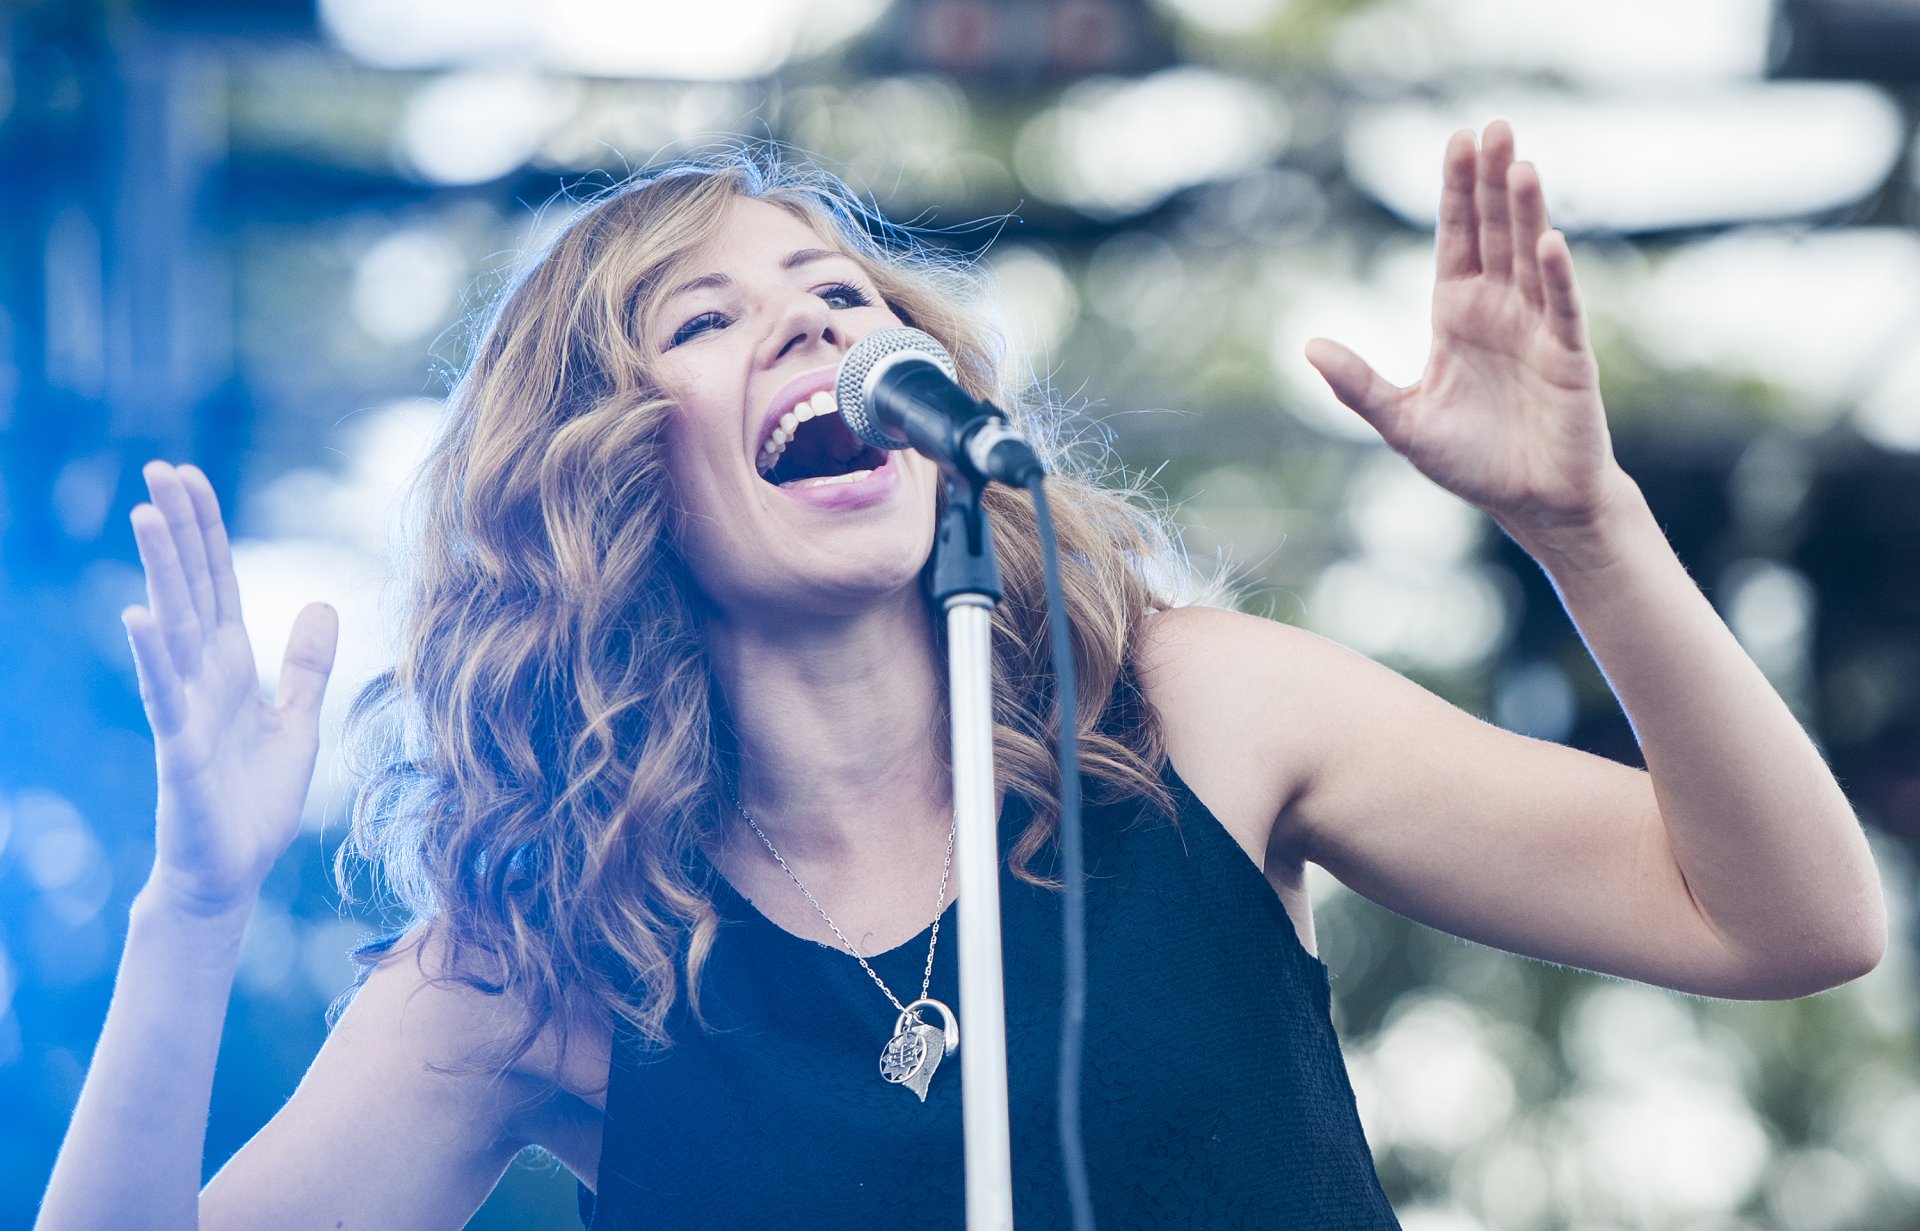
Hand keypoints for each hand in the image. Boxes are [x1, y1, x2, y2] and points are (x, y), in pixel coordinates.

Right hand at [123, 461, 337, 916]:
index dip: (207, 532)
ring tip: (146, 517)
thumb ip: (307, 666)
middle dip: (178, 531)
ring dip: (161, 572)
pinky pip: (164, 695)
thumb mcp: (298, 722)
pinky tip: (139, 614)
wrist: (232, 871)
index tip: (191, 477)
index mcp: (232, 668)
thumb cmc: (256, 802)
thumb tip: (323, 604)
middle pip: (191, 589)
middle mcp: (203, 677)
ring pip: (174, 627)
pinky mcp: (180, 749)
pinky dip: (153, 654)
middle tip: (158, 470)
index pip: (219, 584)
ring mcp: (186, 709)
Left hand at [1307, 121, 1621, 542]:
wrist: (1533, 504)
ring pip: (1530, 259)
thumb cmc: (1472, 462)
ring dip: (1526, 213)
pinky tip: (1549, 241)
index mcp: (1457, 316)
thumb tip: (1309, 345)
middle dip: (1490, 182)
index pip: (1456, 240)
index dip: (1456, 193)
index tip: (1457, 140)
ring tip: (1519, 163)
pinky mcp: (1568, 359)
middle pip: (1494, 233)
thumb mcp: (1402, 422)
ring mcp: (1537, 330)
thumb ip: (1359, 386)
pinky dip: (1556, 277)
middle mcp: (1499, 311)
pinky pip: (1561, 310)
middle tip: (1492, 125)